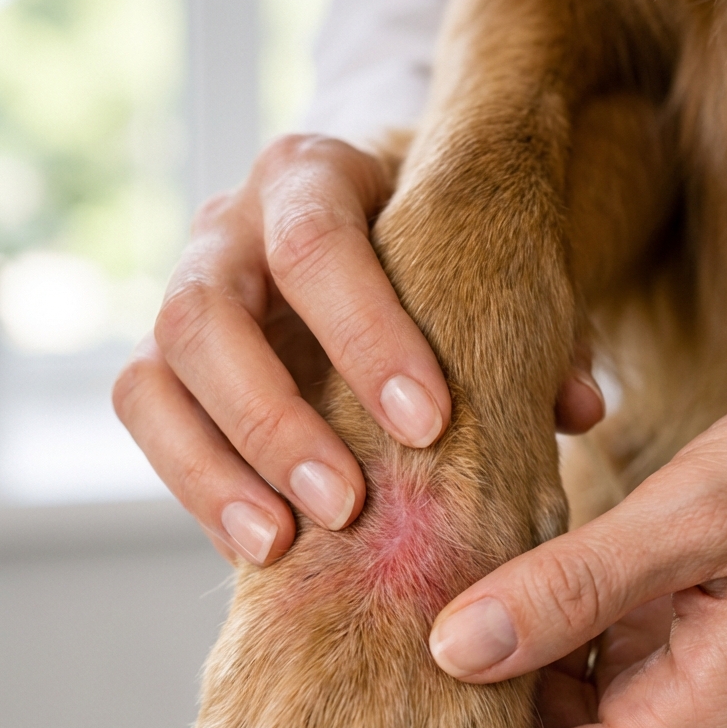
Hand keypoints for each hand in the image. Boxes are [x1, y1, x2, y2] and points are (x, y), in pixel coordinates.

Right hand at [114, 133, 605, 564]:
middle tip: (347, 504)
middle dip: (274, 418)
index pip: (315, 239)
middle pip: (206, 313)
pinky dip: (196, 488)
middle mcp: (228, 229)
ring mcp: (182, 294)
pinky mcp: (159, 366)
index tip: (428, 424)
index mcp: (312, 180)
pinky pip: (147, 422)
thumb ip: (535, 326)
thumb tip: (579, 409)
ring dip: (220, 467)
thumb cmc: (433, 253)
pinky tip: (259, 547)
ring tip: (283, 544)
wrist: (363, 227)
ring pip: (155, 375)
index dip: (364, 334)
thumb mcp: (484, 264)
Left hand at [429, 374, 726, 727]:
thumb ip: (570, 588)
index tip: (393, 714)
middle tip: (401, 635)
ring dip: (509, 668)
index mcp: (703, 723)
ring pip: (568, 718)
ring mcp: (698, 704)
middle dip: (477, 708)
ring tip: (443, 601)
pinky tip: (509, 586)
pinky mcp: (690, 664)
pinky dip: (547, 639)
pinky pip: (596, 676)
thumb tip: (451, 649)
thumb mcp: (687, 516)